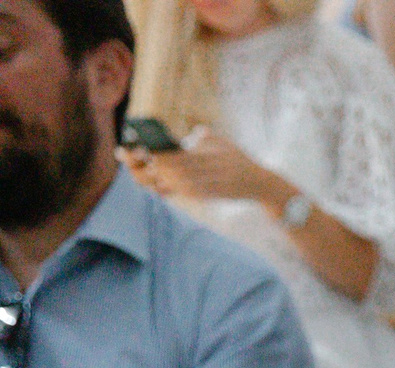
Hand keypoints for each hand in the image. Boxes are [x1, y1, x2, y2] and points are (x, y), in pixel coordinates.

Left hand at [121, 129, 287, 205]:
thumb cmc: (240, 159)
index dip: (141, 151)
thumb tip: (188, 133)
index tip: (127, 146)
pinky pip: (173, 192)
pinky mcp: (200, 196)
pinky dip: (160, 187)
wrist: (259, 184)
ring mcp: (197, 187)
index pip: (162, 154)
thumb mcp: (221, 141)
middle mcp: (195, 173)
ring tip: (135, 169)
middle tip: (124, 155)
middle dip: (136, 164)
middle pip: (157, 170)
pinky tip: (153, 182)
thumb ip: (201, 136)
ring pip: (162, 183)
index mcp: (197, 156)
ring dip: (145, 176)